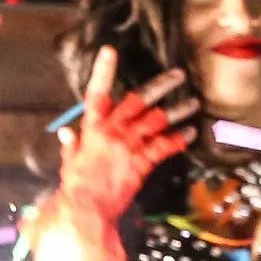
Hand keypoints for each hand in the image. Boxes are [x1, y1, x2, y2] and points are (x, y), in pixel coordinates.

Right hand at [46, 47, 194, 260]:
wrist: (86, 209)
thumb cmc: (75, 187)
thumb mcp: (69, 163)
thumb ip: (71, 146)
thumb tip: (66, 133)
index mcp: (91, 129)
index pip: (96, 93)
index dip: (103, 71)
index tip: (110, 51)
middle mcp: (113, 132)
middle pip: (139, 101)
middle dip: (160, 86)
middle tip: (178, 75)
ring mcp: (129, 146)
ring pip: (157, 121)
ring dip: (177, 110)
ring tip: (193, 102)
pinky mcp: (142, 163)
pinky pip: (164, 147)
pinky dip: (178, 139)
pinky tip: (190, 132)